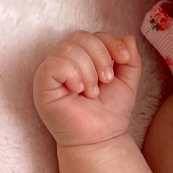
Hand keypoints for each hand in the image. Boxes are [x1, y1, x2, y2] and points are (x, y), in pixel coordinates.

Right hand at [33, 30, 141, 146]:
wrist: (101, 138)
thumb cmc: (109, 112)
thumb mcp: (127, 82)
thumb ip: (130, 60)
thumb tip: (128, 37)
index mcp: (83, 57)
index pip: (93, 34)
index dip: (110, 42)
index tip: (124, 58)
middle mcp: (65, 60)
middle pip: (80, 36)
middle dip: (100, 56)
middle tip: (107, 80)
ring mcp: (52, 71)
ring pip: (69, 49)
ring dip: (88, 71)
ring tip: (91, 92)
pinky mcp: (42, 84)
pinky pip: (55, 64)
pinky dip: (72, 74)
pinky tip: (78, 91)